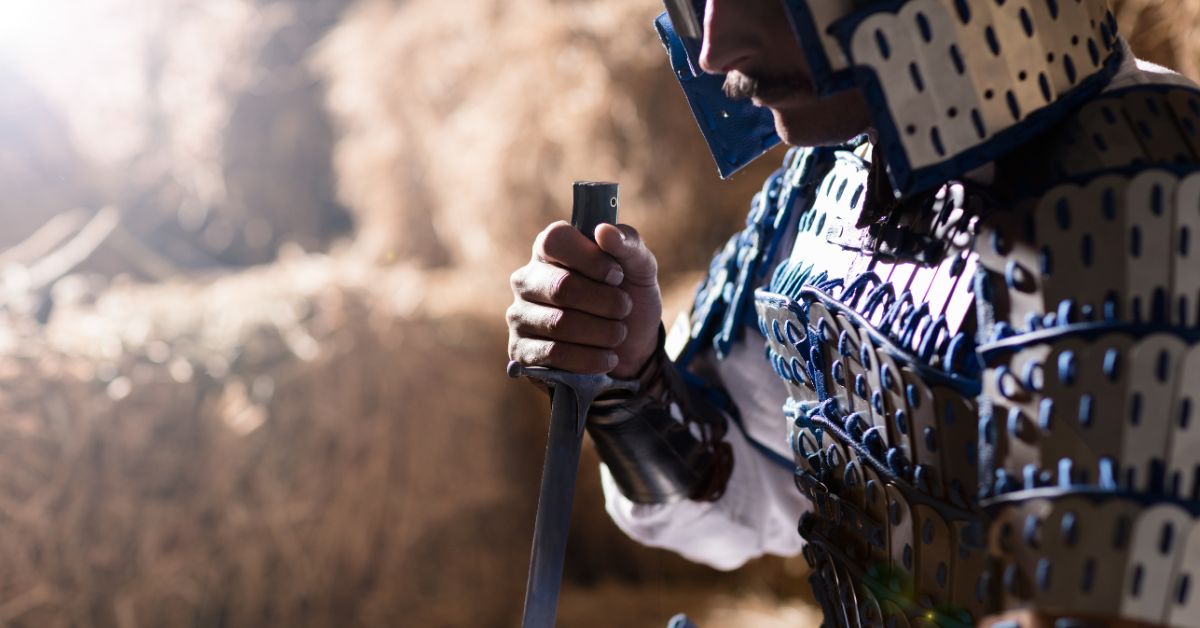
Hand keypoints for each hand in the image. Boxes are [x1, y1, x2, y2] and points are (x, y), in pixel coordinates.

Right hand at [507, 221, 661, 378]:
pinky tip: (608, 357)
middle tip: (625, 308)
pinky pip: (553, 354)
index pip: (555, 240)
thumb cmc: (627, 297)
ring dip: (602, 332)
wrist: (630, 348)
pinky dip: (589, 358)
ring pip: (559, 324)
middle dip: (605, 302)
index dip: (591, 259)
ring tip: (619, 333)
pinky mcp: (521, 351)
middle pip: (561, 287)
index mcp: (549, 249)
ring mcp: (520, 316)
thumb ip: (628, 244)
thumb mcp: (640, 268)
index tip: (617, 275)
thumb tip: (603, 231)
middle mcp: (527, 280)